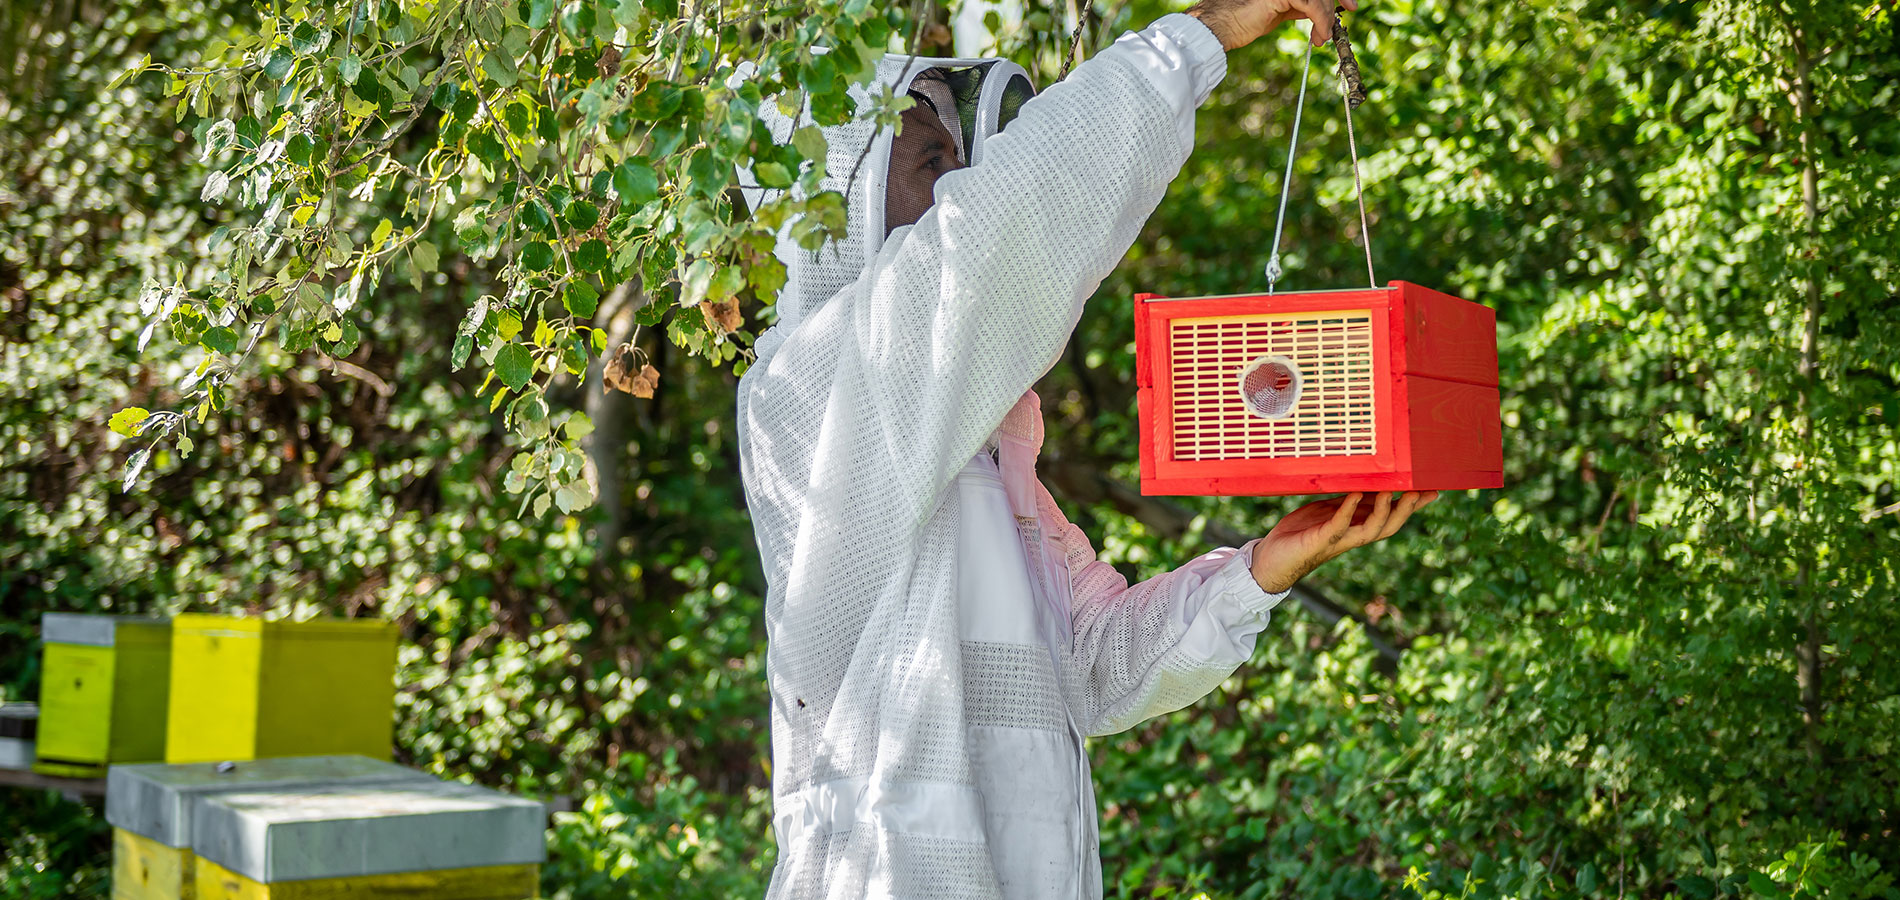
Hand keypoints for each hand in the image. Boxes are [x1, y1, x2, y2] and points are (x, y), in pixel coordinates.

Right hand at [1186, 0, 1356, 50]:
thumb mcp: (1278, 10)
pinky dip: (1321, 20)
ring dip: (1327, 16)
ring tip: (1321, 37)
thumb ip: (1297, 6)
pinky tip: (1319, 35)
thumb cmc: (1242, 21)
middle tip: (1351, 9)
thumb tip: (1318, 11)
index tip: (1348, 3)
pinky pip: (1312, 4)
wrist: (1219, 27)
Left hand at [1249, 491, 1435, 592]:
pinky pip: (1338, 525)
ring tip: (1393, 491)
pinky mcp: (1319, 541)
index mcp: (1357, 528)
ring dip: (1383, 510)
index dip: (1413, 505)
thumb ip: (1347, 501)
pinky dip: (1347, 510)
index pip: (1392, 516)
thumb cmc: (1300, 534)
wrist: (1271, 558)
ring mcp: (1338, 540)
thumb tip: (1367, 482)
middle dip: (1408, 509)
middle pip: (1390, 525)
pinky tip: (1355, 495)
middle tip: (1422, 491)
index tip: (1432, 489)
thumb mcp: (1327, 512)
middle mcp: (1352, 536)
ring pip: (1371, 530)